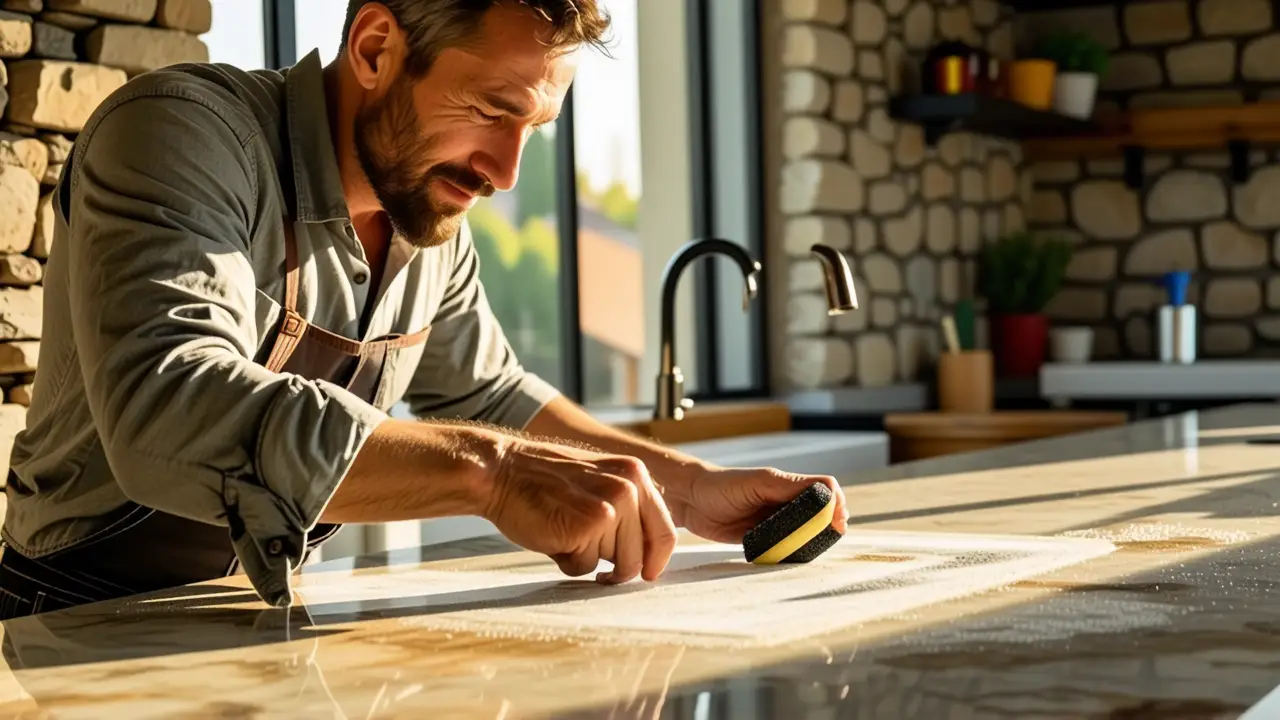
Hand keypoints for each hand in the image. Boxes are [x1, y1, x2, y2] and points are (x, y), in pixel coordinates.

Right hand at [482, 438, 677, 584]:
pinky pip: (586, 567)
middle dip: (617, 566)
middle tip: (589, 558)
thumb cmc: (542, 481)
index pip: (664, 530)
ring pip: (615, 563)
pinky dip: (567, 561)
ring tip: (565, 533)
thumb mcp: (598, 481)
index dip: (655, 560)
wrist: (501, 471)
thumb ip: (626, 508)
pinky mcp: (587, 526)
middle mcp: (629, 488)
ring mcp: (610, 507)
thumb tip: (646, 553)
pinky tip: (552, 536)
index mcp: (635, 474)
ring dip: (588, 560)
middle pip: (640, 555)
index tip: (647, 573)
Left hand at [672, 465, 848, 544]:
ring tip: (812, 551)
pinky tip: (792, 559)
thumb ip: (789, 488)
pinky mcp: (761, 538)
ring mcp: (774, 520)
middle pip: (820, 514)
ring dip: (811, 542)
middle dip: (828, 527)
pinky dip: (792, 554)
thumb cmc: (721, 485)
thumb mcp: (758, 483)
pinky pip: (784, 548)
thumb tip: (825, 498)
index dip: (836, 505)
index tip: (837, 523)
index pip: (825, 490)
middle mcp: (784, 502)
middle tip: (828, 540)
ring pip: (805, 532)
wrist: (689, 499)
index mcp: (787, 484)